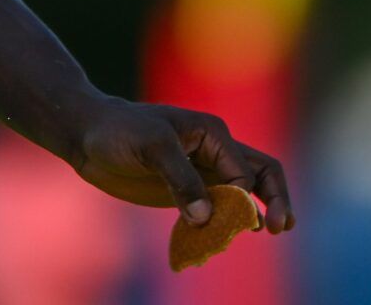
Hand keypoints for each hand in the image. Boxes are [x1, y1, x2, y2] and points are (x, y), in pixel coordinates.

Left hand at [65, 96, 294, 233]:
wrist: (88, 136)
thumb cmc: (120, 131)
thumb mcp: (151, 146)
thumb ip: (182, 179)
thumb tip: (206, 217)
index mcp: (212, 133)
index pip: (244, 171)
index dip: (241, 199)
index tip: (223, 219)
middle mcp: (215, 151)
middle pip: (262, 174)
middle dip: (277, 199)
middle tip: (282, 228)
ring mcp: (203, 172)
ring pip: (244, 193)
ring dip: (256, 213)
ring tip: (271, 232)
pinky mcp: (188, 191)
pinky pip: (216, 209)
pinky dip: (225, 225)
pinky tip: (223, 240)